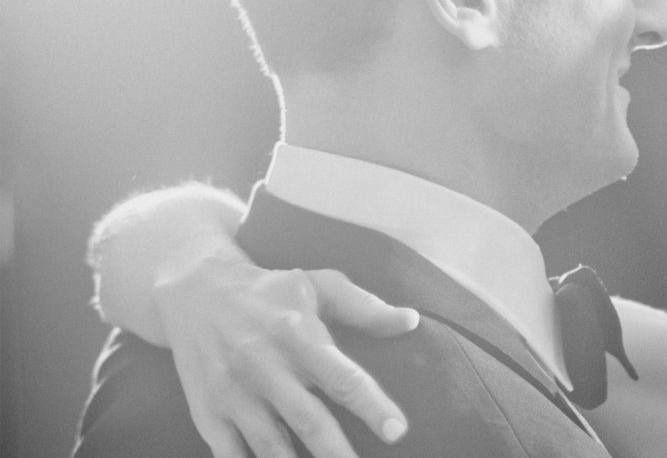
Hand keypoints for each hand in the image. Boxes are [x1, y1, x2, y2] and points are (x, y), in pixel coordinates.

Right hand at [154, 254, 418, 457]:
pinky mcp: (209, 415)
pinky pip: (231, 456)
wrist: (194, 293)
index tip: (398, 431)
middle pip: (308, 421)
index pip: (342, 377)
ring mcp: (233, 395)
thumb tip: (412, 321)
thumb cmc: (270, 291)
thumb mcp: (318, 285)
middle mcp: (264, 367)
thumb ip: (365, 308)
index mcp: (297, 335)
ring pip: (271, 447)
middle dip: (338, 454)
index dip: (372, 407)